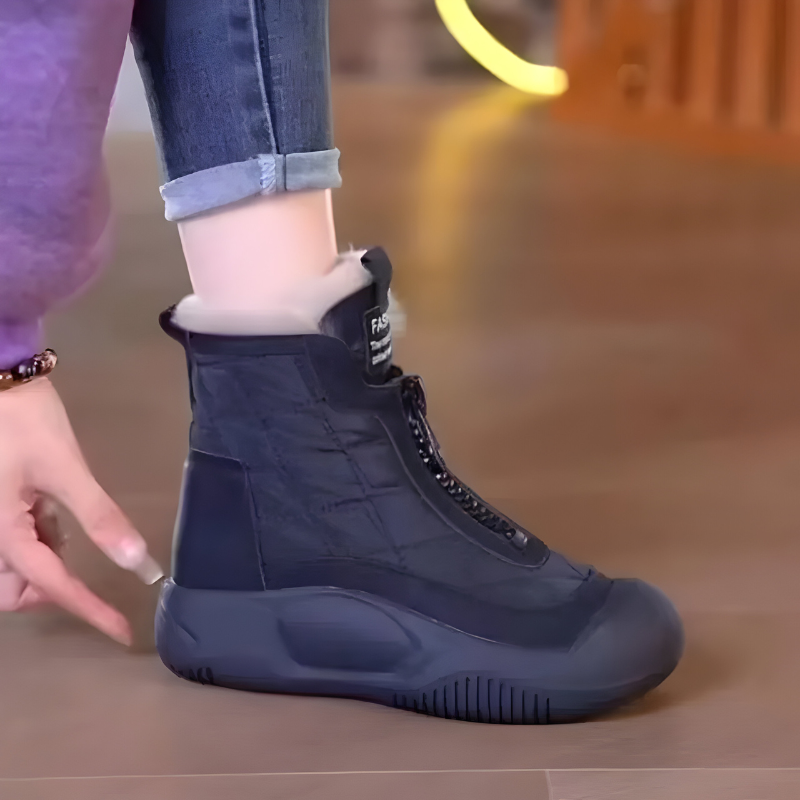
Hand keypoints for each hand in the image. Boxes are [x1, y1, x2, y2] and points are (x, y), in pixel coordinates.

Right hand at [0, 378, 161, 643]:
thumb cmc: (26, 422)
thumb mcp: (66, 469)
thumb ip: (99, 517)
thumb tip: (138, 563)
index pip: (51, 587)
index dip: (90, 611)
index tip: (123, 633)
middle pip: (15, 591)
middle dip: (49, 590)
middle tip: (86, 570)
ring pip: (14, 570)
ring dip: (45, 564)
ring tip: (62, 524)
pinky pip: (16, 543)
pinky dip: (41, 540)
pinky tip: (53, 512)